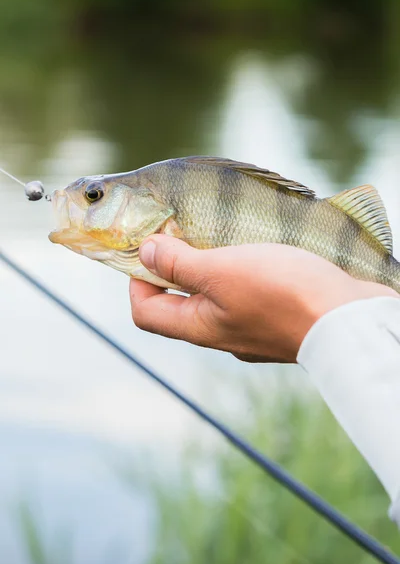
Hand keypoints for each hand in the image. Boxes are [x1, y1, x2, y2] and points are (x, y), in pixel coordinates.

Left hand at [129, 235, 398, 362]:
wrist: (348, 320)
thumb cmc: (283, 294)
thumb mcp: (221, 273)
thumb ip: (179, 264)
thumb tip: (145, 252)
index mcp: (199, 327)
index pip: (146, 312)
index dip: (136, 280)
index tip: (148, 247)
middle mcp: (220, 332)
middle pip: (180, 302)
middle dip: (174, 266)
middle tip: (183, 231)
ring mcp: (250, 327)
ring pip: (215, 296)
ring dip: (209, 266)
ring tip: (218, 234)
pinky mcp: (276, 316)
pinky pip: (245, 293)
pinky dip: (239, 271)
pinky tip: (253, 249)